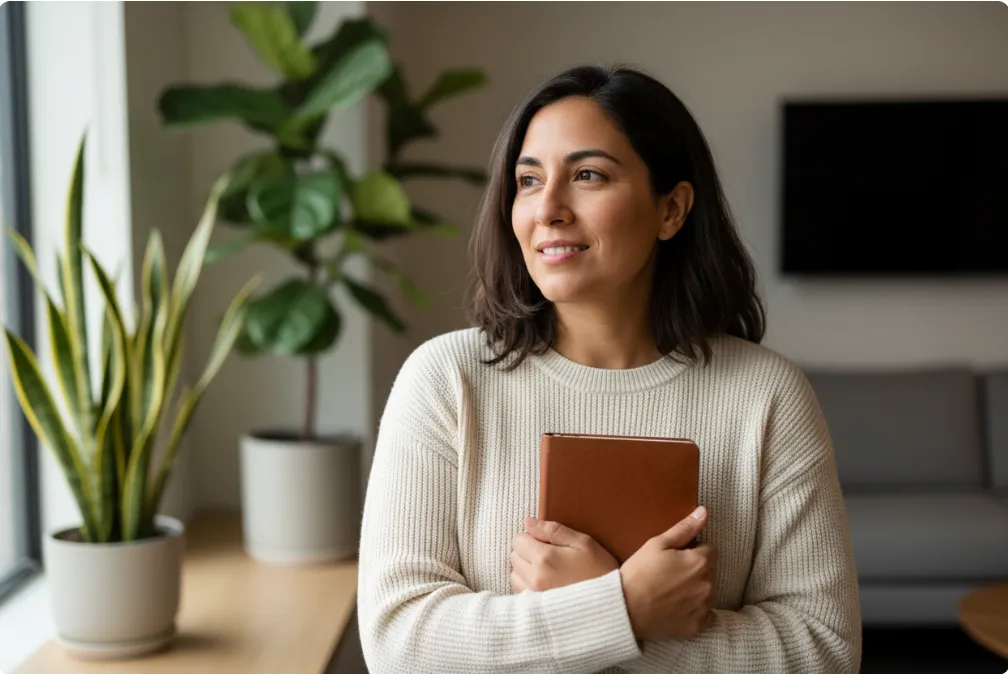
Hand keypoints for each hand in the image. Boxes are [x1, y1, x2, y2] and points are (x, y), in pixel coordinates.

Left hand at [510, 517, 619, 592]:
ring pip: (514, 574)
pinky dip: (527, 585)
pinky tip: (545, 584)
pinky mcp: (536, 609)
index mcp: (544, 558)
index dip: (531, 536)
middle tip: (549, 555)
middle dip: (527, 551)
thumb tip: (528, 522)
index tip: (546, 541)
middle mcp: (534, 578)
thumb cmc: (600, 569)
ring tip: (547, 570)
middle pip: (514, 556)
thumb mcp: (583, 542)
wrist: (613, 603)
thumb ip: (553, 530)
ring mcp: (534, 595)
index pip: (518, 540)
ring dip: (525, 569)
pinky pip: (519, 591)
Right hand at [619, 506, 718, 639]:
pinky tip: (677, 606)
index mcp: (700, 561)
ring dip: (697, 589)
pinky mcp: (698, 625)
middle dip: (696, 569)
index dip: (693, 550)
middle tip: (671, 573)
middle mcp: (708, 584)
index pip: (710, 550)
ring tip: (672, 590)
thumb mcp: (657, 544)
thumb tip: (703, 512)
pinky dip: (696, 610)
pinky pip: (705, 614)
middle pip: (710, 570)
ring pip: (708, 591)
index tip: (676, 557)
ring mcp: (704, 606)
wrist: (625, 608)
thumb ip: (684, 528)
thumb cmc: (639, 573)